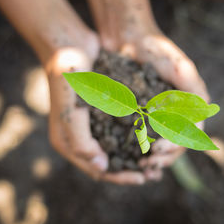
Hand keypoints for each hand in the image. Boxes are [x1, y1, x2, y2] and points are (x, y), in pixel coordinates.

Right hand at [45, 44, 146, 184]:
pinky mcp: (101, 111)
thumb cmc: (67, 79)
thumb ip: (81, 142)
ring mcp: (91, 124)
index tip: (142, 178)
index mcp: (68, 142)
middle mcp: (80, 137)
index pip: (96, 169)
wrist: (68, 46)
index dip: (119, 177)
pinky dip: (134, 137)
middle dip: (130, 170)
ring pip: (116, 148)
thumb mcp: (71, 112)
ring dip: (135, 156)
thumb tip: (101, 168)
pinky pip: (120, 129)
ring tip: (156, 160)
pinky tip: (150, 137)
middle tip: (155, 174)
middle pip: (108, 162)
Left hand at [118, 33, 209, 180]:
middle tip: (148, 163)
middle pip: (176, 145)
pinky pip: (142, 139)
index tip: (159, 149)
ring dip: (153, 160)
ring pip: (160, 146)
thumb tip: (204, 114)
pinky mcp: (138, 116)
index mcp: (190, 104)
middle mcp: (176, 113)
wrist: (129, 38)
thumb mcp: (179, 64)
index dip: (176, 145)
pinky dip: (139, 152)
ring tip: (141, 168)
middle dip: (164, 157)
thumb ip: (193, 87)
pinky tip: (132, 161)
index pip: (190, 133)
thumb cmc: (156, 49)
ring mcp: (157, 116)